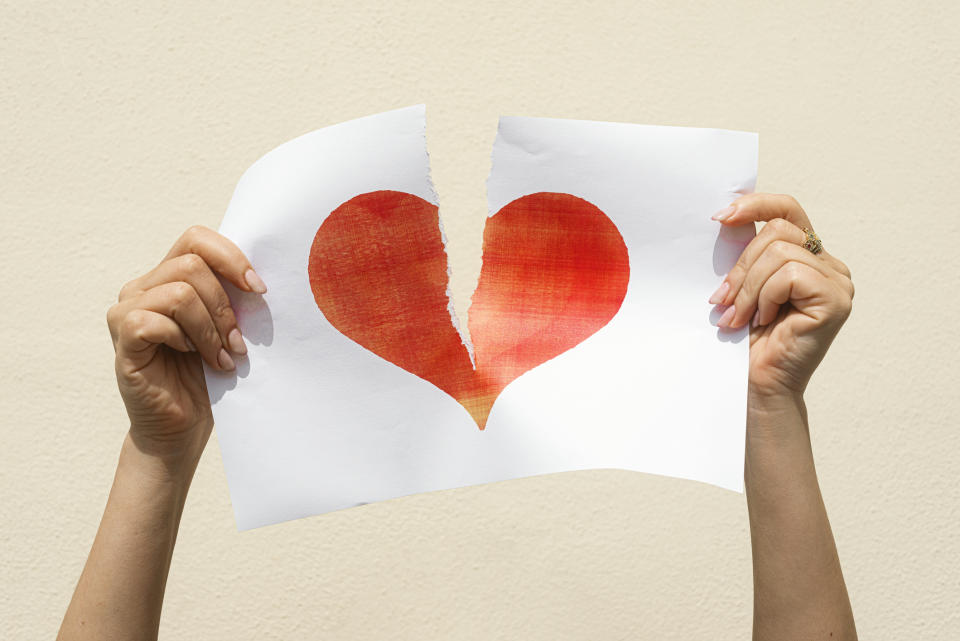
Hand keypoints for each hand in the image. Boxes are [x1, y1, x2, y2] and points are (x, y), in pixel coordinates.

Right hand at [105, 225, 266, 464]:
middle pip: (192, 264)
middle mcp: (142, 287)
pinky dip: (183, 340)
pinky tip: (193, 359)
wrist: (184, 426)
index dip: (231, 258)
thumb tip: (261, 277)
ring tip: (222, 357)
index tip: (258, 290)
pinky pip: (152, 321)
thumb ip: (233, 296)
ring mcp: (126, 312)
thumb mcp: (228, 327)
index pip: (196, 239)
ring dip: (210, 329)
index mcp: (168, 277)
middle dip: (225, 306)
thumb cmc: (209, 375)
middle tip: (238, 343)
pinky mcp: (123, 340)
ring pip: (179, 293)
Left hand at [708, 194, 853, 402]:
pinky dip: (765, 297)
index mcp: (808, 257)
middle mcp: (829, 265)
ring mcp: (837, 281)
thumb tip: (726, 216)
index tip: (720, 217)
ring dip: (748, 287)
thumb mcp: (742, 286)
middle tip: (721, 300)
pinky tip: (762, 321)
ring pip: (780, 252)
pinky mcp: (835, 298)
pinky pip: (788, 274)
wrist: (756, 386)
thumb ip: (746, 253)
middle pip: (777, 230)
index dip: (755, 204)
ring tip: (738, 317)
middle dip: (740, 266)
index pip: (787, 210)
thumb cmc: (745, 340)